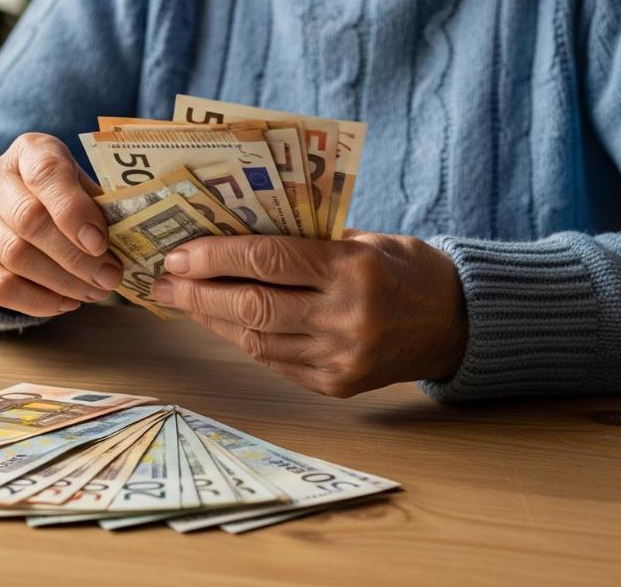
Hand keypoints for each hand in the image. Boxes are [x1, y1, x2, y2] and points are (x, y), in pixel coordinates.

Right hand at [0, 132, 122, 315]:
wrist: (9, 207)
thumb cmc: (60, 194)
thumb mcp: (82, 185)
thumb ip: (101, 205)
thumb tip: (132, 239)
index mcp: (28, 151)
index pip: (46, 172)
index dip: (73, 210)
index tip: (100, 242)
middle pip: (30, 220)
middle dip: (75, 256)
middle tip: (109, 277)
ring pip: (15, 255)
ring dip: (61, 282)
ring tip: (94, 292)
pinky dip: (36, 300)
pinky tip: (66, 303)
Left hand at [152, 230, 466, 397]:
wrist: (457, 324)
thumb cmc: (405, 267)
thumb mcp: (365, 238)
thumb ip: (307, 239)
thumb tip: (233, 234)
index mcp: (354, 269)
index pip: (268, 261)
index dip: (215, 257)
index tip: (178, 252)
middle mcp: (346, 317)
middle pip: (253, 305)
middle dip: (198, 292)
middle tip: (164, 279)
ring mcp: (341, 358)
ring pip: (256, 339)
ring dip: (211, 319)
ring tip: (181, 300)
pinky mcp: (337, 386)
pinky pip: (275, 361)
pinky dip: (243, 340)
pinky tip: (220, 322)